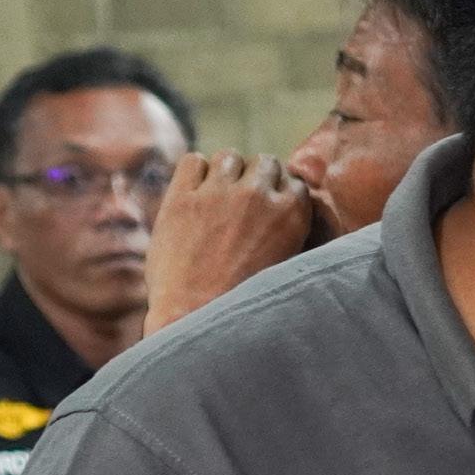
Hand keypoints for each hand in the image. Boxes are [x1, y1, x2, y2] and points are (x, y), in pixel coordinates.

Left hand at [145, 153, 313, 333]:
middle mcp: (258, 195)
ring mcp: (218, 193)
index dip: (279, 192)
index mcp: (292, 212)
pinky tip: (192, 194)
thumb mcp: (285, 261)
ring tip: (216, 197)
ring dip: (225, 172)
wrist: (197, 317)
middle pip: (264, 161)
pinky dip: (193, 173)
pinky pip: (192, 161)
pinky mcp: (182, 198)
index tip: (269, 207)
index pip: (293, 180)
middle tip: (242, 201)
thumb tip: (285, 208)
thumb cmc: (244, 298)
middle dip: (255, 177)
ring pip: (228, 157)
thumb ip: (288, 229)